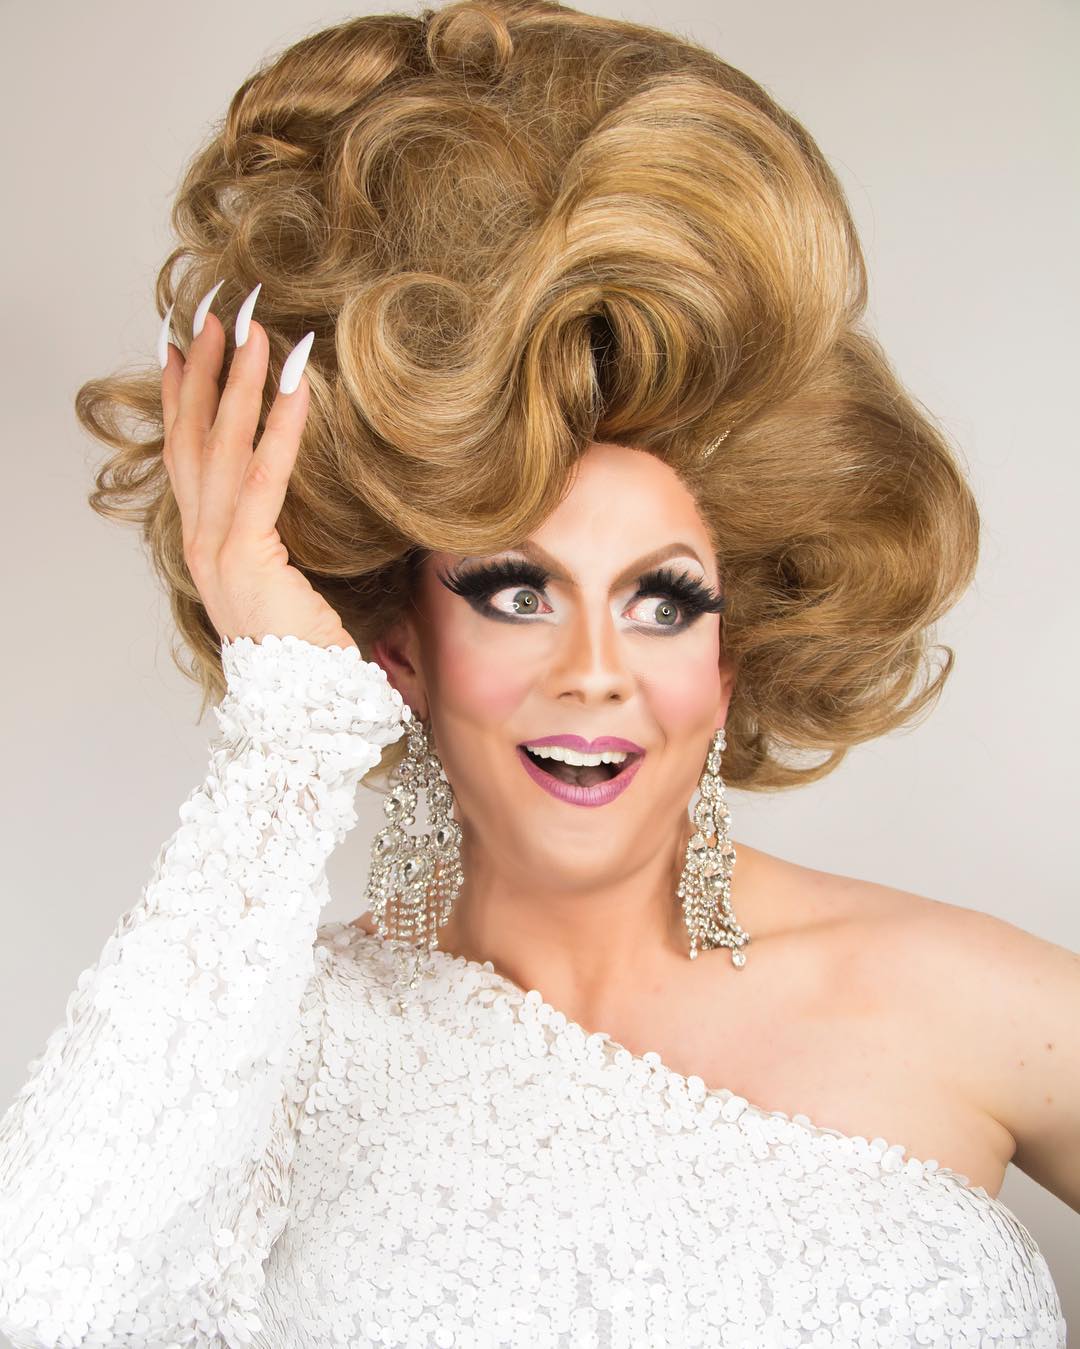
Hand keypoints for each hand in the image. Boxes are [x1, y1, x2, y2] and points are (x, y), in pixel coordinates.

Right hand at [160, 286, 356, 650]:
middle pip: (194, 439)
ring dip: (236, 382)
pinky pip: (266, 475)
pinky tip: (294, 382)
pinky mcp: (247, 555)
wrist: (303, 707)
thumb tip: (302, 503)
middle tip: (216, 313)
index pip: (187, 456)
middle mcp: (200, 541)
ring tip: (251, 329)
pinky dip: (280, 424)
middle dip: (203, 371)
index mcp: (205, 544)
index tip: (185, 347)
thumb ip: (278, 539)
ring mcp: (216, 548)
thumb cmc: (303, 652)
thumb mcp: (285, 582)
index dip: (183, 399)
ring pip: (222, 446)